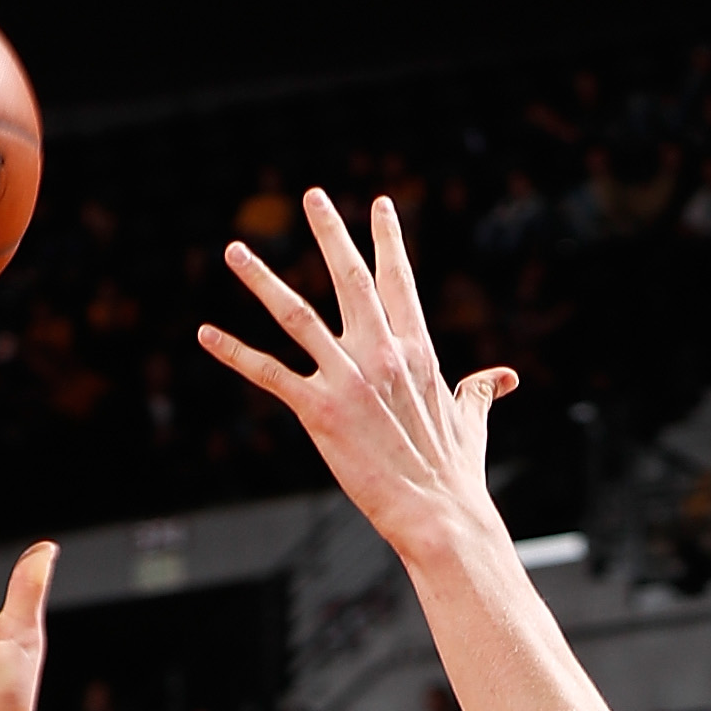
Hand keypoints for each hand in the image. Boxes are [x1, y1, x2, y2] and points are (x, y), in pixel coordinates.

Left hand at [197, 186, 515, 558]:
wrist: (440, 515)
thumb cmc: (456, 474)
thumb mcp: (471, 421)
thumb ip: (480, 390)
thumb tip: (505, 377)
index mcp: (417, 350)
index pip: (400, 281)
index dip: (388, 240)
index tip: (380, 204)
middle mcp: (381, 354)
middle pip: (350, 278)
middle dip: (330, 233)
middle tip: (313, 196)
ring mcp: (349, 380)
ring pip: (296, 314)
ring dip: (261, 280)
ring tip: (234, 250)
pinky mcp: (320, 412)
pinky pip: (268, 374)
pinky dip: (234, 352)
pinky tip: (205, 333)